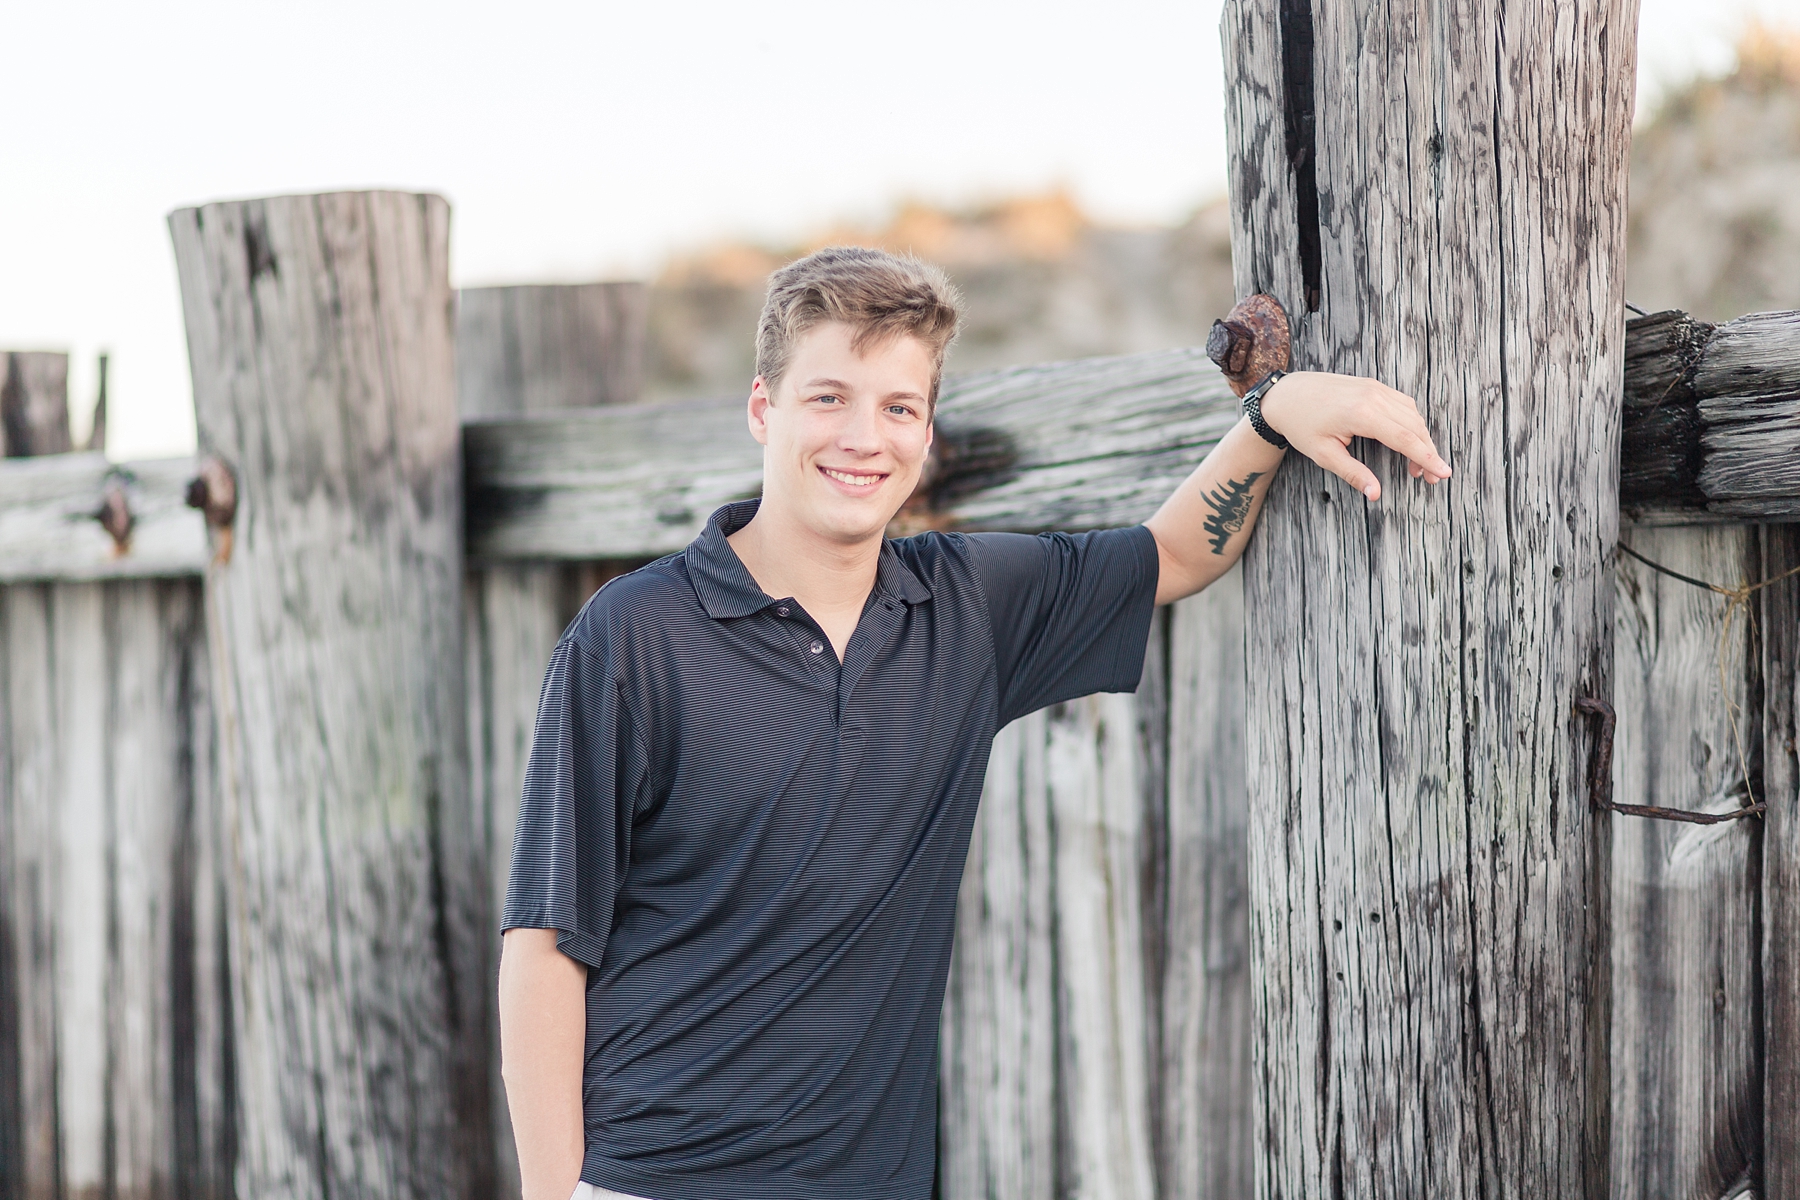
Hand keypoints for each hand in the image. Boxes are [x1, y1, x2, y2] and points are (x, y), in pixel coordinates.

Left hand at [1259, 371, 1450, 499]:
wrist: (1286, 395)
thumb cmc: (1301, 425)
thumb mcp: (1323, 455)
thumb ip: (1353, 474)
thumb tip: (1375, 494)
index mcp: (1362, 414)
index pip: (1405, 438)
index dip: (1427, 458)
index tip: (1443, 473)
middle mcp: (1373, 396)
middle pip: (1414, 426)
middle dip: (1427, 453)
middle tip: (1431, 478)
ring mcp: (1374, 387)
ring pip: (1411, 414)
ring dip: (1420, 439)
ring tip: (1416, 467)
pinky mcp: (1372, 385)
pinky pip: (1402, 404)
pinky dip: (1411, 423)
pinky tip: (1407, 442)